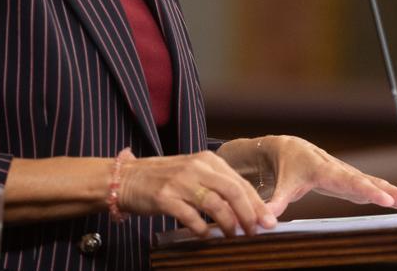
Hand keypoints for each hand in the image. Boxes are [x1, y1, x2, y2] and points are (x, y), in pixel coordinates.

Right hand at [116, 149, 277, 237]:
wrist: (127, 177)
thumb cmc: (164, 177)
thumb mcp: (194, 173)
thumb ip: (217, 186)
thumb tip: (246, 209)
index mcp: (208, 160)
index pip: (240, 183)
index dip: (257, 204)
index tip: (269, 221)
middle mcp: (196, 168)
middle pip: (233, 191)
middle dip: (249, 214)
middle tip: (257, 231)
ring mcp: (180, 182)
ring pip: (215, 204)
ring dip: (229, 224)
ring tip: (235, 236)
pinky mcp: (165, 197)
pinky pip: (191, 217)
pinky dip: (202, 229)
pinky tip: (207, 236)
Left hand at [248, 136, 396, 217]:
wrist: (291, 149)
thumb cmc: (287, 169)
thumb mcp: (281, 185)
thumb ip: (276, 201)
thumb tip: (266, 219)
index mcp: (324, 170)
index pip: (349, 182)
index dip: (367, 191)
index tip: (385, 199)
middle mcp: (341, 170)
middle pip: (369, 181)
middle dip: (391, 191)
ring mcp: (349, 175)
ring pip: (376, 183)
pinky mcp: (352, 181)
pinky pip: (374, 187)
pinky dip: (392, 193)